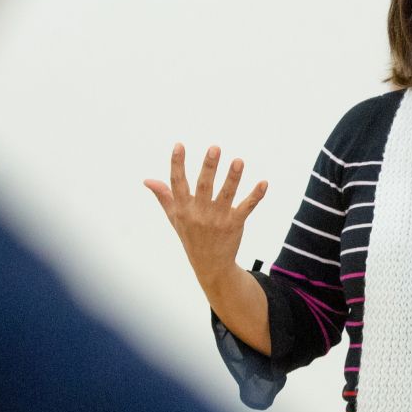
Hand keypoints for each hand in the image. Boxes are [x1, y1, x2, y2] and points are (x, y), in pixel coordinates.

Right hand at [144, 144, 267, 289]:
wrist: (210, 265)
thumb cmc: (191, 237)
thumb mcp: (174, 218)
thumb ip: (164, 197)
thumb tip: (148, 180)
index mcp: (183, 209)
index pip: (178, 183)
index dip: (177, 164)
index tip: (179, 145)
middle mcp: (199, 213)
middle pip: (204, 186)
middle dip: (209, 167)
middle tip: (214, 148)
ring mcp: (218, 219)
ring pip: (226, 195)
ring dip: (233, 178)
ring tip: (239, 161)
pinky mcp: (234, 224)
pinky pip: (246, 208)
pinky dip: (256, 196)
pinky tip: (264, 183)